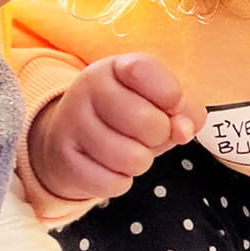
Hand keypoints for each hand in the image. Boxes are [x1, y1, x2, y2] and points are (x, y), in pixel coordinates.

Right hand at [29, 53, 205, 200]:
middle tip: (148, 134)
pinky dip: (120, 180)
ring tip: (129, 150)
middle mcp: (88, 89)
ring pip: (133, 158)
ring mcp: (71, 124)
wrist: (69, 140)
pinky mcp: (65, 160)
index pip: (146, 71)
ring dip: (141, 161)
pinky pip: (114, 183)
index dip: (171, 95)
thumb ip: (184, 111)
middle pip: (148, 123)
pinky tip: (109, 166)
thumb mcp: (159, 103)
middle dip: (160, 136)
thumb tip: (183, 130)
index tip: (170, 104)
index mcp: (116, 67)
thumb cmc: (127, 117)